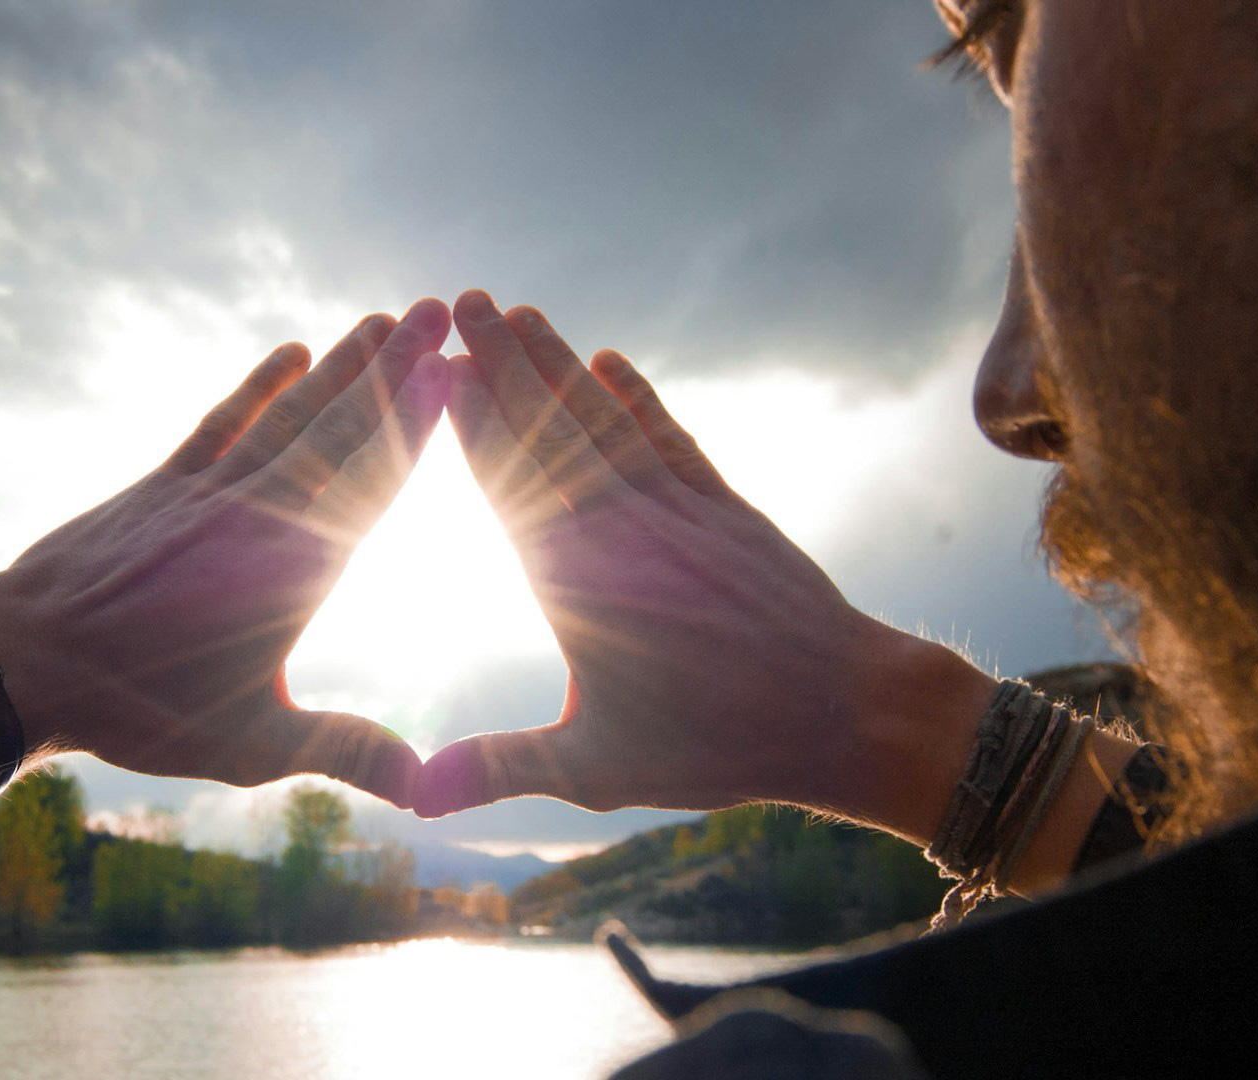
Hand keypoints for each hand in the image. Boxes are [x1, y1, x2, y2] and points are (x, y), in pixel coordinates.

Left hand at [0, 299, 453, 808]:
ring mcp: (206, 491)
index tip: (455, 370)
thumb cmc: (139, 710)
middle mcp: (256, 513)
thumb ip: (343, 750)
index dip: (415, 424)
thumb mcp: (251, 744)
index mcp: (292, 570)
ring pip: (289, 413)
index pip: (370, 482)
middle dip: (395, 367)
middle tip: (442, 311)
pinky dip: (260, 385)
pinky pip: (223, 420)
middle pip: (339, 427)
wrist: (22, 662)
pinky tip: (293, 351)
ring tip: (386, 319)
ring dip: (341, 364)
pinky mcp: (161, 485)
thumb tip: (424, 787)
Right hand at [414, 290, 996, 841]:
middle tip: (464, 303)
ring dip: (560, 364)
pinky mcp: (725, 508)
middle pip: (552, 429)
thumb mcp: (593, 770)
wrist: (846, 712)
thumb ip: (498, 767)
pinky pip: (669, 436)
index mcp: (579, 582)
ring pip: (605, 420)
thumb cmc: (716, 747)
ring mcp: (678, 509)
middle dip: (505, 362)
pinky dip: (636, 398)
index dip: (473, 423)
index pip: (511, 483)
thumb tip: (411, 796)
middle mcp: (624, 528)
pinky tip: (608, 363)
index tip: (439, 368)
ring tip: (519, 314)